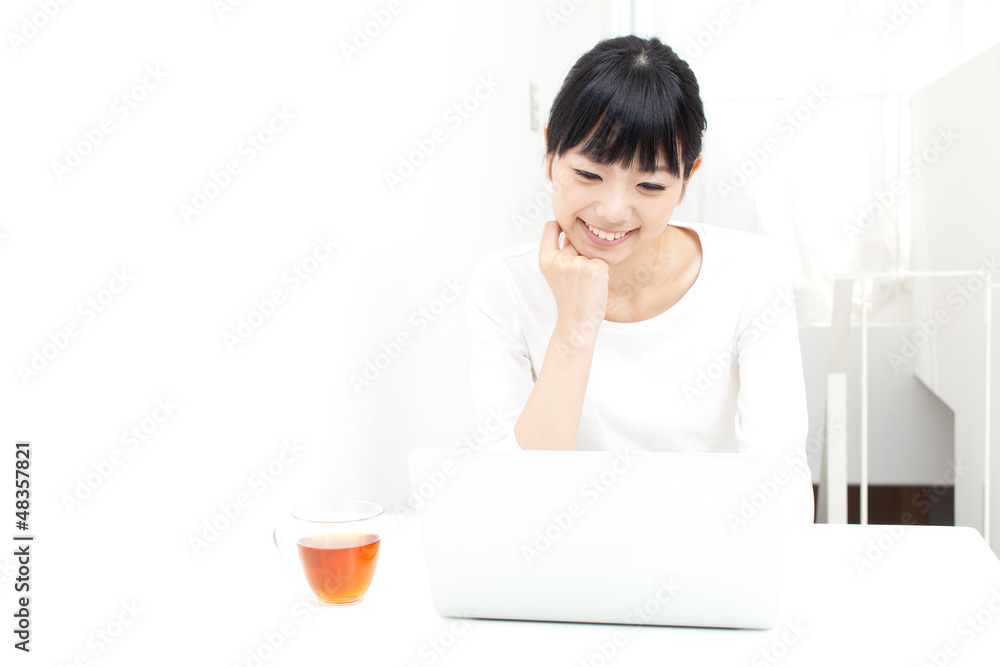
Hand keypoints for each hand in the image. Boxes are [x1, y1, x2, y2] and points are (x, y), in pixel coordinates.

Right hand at [538, 220, 608, 336]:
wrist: (577, 321)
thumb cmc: (568, 296)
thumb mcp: (554, 272)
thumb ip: (560, 250)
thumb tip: (571, 230)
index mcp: (545, 259)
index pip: (551, 227)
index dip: (559, 225)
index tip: (565, 230)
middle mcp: (559, 259)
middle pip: (575, 241)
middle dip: (579, 254)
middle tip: (576, 278)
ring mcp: (578, 263)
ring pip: (589, 252)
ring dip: (591, 264)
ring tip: (585, 283)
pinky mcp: (596, 268)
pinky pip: (602, 260)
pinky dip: (602, 272)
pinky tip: (594, 285)